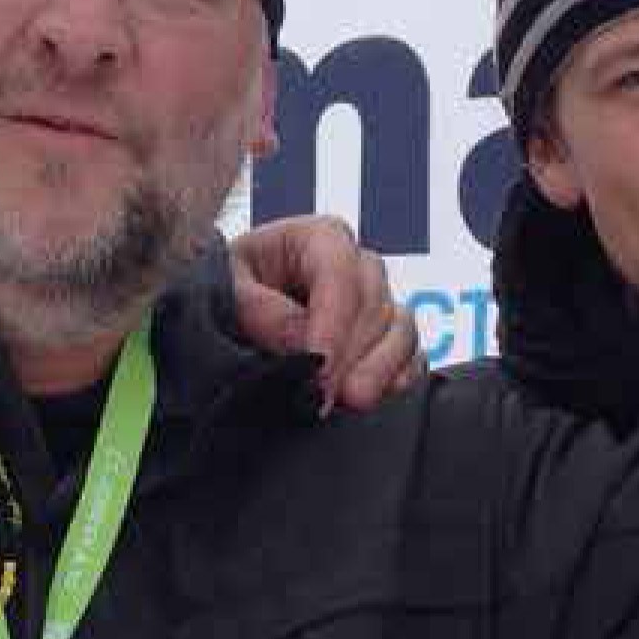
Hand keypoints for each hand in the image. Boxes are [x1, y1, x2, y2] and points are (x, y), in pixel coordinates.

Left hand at [227, 213, 429, 414]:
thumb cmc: (229, 290)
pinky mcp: (387, 341)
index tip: (316, 363)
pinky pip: (411, 357)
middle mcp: (357, 266)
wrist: (229, 316)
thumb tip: (302, 344)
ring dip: (378, 368)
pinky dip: (396, 379)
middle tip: (322, 393)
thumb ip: (259, 311)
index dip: (332, 321)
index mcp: (318, 239)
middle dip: (350, 353)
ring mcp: (378, 304)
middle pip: (374, 303)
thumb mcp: (226, 289)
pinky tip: (371, 398)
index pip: (339, 271)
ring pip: (401, 329)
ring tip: (351, 400)